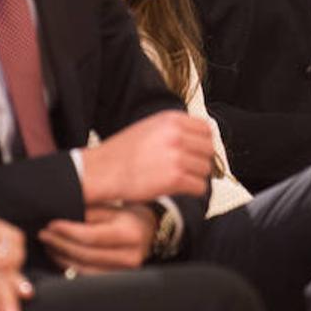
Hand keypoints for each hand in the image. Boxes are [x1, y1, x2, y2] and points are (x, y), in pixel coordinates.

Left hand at [38, 204, 155, 273]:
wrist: (154, 233)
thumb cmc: (130, 216)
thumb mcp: (114, 208)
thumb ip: (89, 212)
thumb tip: (59, 214)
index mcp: (129, 233)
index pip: (91, 236)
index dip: (67, 231)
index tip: (50, 224)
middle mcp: (129, 256)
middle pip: (85, 254)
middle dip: (59, 244)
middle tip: (43, 234)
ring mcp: (124, 272)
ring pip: (83, 269)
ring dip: (61, 257)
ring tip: (48, 244)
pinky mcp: (117, 279)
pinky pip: (87, 276)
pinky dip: (69, 266)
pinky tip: (59, 256)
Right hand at [81, 111, 213, 203]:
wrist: (101, 172)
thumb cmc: (120, 153)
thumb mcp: (149, 127)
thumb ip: (173, 129)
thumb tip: (196, 138)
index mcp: (171, 120)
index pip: (206, 130)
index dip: (203, 144)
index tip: (196, 153)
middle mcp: (176, 135)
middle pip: (208, 149)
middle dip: (201, 160)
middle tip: (189, 169)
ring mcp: (177, 157)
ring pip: (205, 169)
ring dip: (196, 176)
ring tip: (180, 180)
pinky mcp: (175, 179)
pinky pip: (199, 186)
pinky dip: (193, 190)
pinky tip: (180, 190)